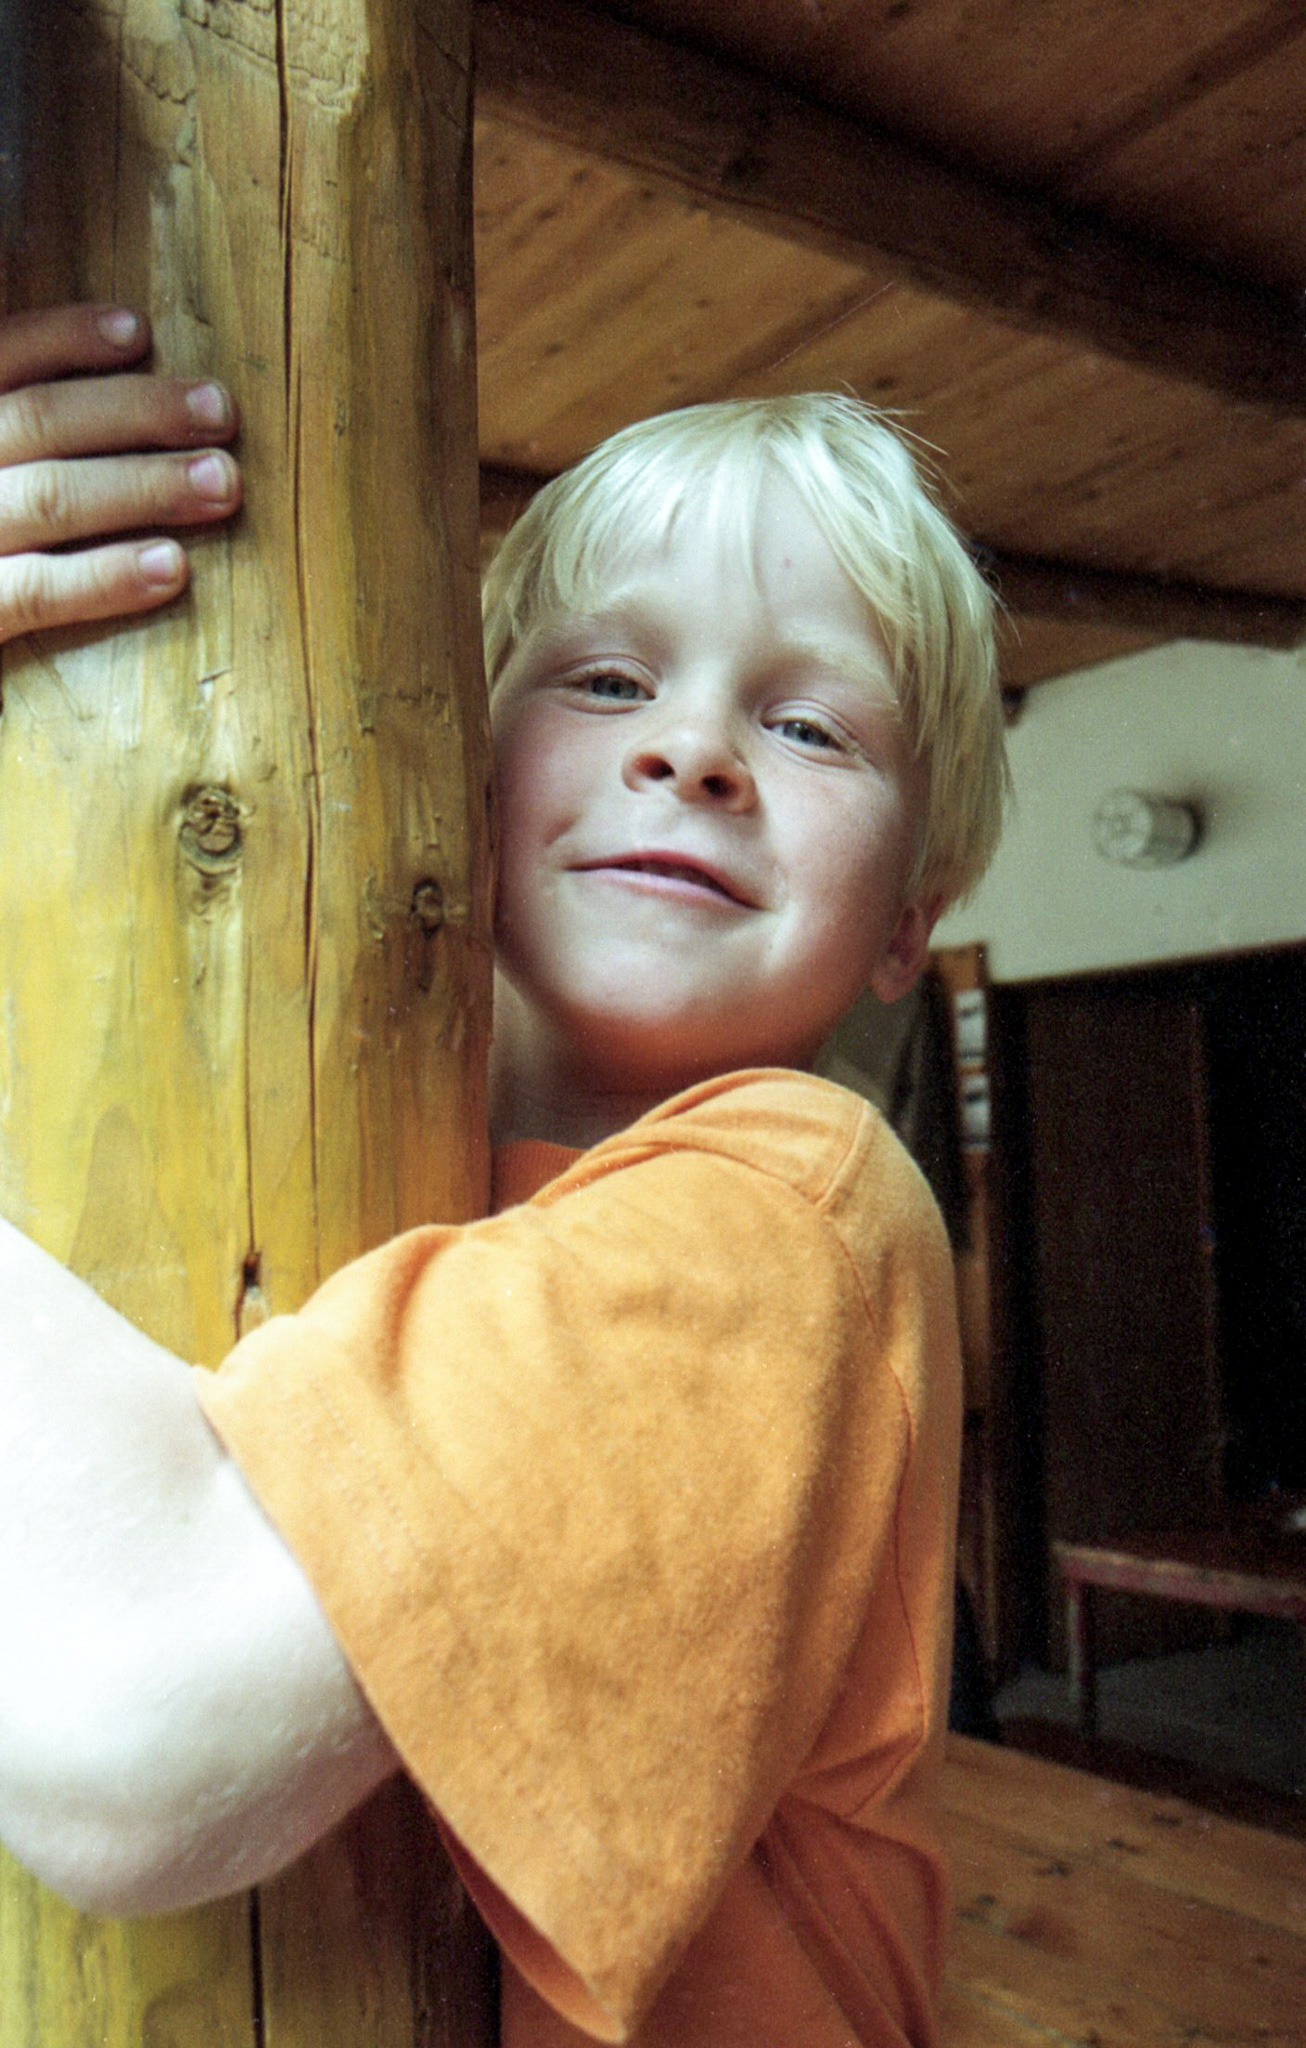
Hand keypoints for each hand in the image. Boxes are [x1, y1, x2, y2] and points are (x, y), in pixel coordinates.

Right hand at [0, 303, 242, 644]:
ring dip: (144, 485)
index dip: (64, 339)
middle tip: (218, 411)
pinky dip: (106, 576)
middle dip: (137, 411)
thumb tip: (97, 364)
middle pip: (38, 420)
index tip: (138, 332)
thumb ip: (15, 437)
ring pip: (49, 496)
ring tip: (221, 484)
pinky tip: (171, 568)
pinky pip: (36, 591)